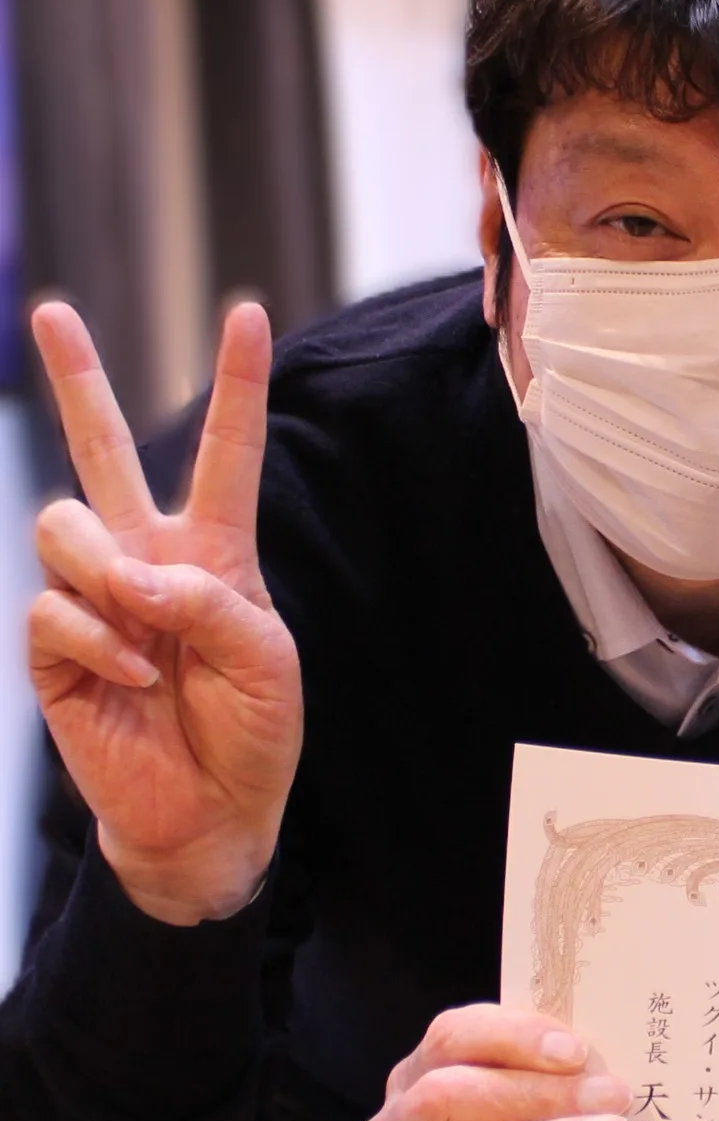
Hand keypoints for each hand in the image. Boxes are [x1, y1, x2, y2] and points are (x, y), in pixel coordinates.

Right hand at [27, 300, 301, 924]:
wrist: (211, 812)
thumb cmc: (252, 733)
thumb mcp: (265, 662)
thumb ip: (210, 603)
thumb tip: (131, 573)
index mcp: (214, 553)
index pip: (225, 455)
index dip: (237, 386)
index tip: (247, 314)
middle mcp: (146, 560)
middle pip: (102, 452)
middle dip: (77, 379)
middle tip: (51, 308)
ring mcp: (93, 598)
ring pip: (64, 524)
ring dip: (108, 571)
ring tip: (149, 629)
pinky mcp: (53, 648)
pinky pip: (56, 609)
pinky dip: (103, 642)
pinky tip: (137, 678)